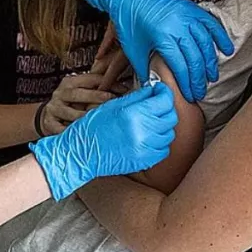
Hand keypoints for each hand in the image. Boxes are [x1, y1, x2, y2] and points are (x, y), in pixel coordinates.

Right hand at [31, 83, 177, 199]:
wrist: (81, 153)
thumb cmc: (92, 127)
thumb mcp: (111, 105)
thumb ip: (136, 97)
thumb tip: (153, 90)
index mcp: (133, 115)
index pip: (164, 101)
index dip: (164, 92)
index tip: (160, 90)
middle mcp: (142, 132)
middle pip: (170, 117)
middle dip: (165, 108)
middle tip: (156, 105)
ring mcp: (144, 149)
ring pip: (169, 134)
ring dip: (163, 126)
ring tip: (151, 122)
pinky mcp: (144, 162)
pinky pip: (163, 150)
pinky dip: (159, 143)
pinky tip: (149, 137)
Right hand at [39, 73, 115, 135]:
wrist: (46, 116)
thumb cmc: (69, 104)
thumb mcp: (79, 92)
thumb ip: (96, 88)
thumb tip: (124, 89)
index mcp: (69, 82)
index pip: (89, 79)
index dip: (105, 82)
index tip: (122, 89)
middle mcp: (60, 94)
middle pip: (78, 94)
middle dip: (95, 96)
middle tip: (111, 99)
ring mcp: (54, 109)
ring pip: (70, 113)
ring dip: (84, 116)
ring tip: (98, 120)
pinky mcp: (50, 123)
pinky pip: (61, 129)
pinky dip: (71, 131)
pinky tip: (82, 134)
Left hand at [82, 0, 234, 101]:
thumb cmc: (128, 22)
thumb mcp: (133, 50)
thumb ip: (146, 71)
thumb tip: (156, 90)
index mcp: (162, 37)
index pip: (181, 66)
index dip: (187, 84)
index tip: (190, 96)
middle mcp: (178, 25)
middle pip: (195, 58)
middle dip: (200, 78)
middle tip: (201, 92)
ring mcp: (186, 15)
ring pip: (206, 43)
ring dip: (211, 62)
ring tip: (212, 77)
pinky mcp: (191, 7)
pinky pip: (211, 24)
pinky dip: (220, 37)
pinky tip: (227, 50)